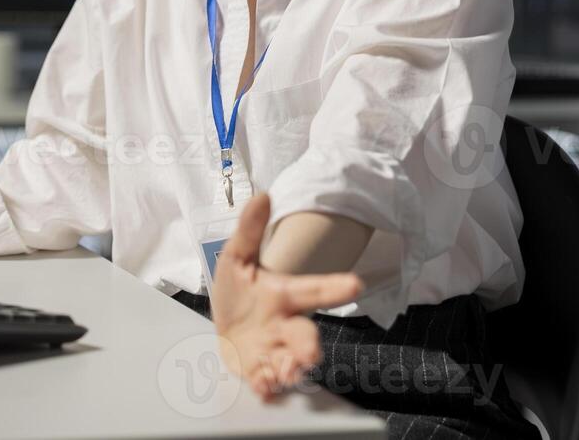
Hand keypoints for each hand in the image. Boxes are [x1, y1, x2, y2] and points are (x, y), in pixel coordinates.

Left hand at [210, 194, 362, 400]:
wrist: (223, 324)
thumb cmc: (239, 290)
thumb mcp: (237, 257)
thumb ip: (250, 230)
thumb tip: (262, 195)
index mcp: (284, 295)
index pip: (314, 290)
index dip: (335, 287)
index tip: (355, 284)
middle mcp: (284, 325)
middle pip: (304, 336)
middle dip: (309, 345)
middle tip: (312, 353)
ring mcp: (273, 350)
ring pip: (289, 362)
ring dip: (290, 369)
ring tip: (286, 372)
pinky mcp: (258, 369)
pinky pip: (266, 379)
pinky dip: (266, 384)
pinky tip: (263, 384)